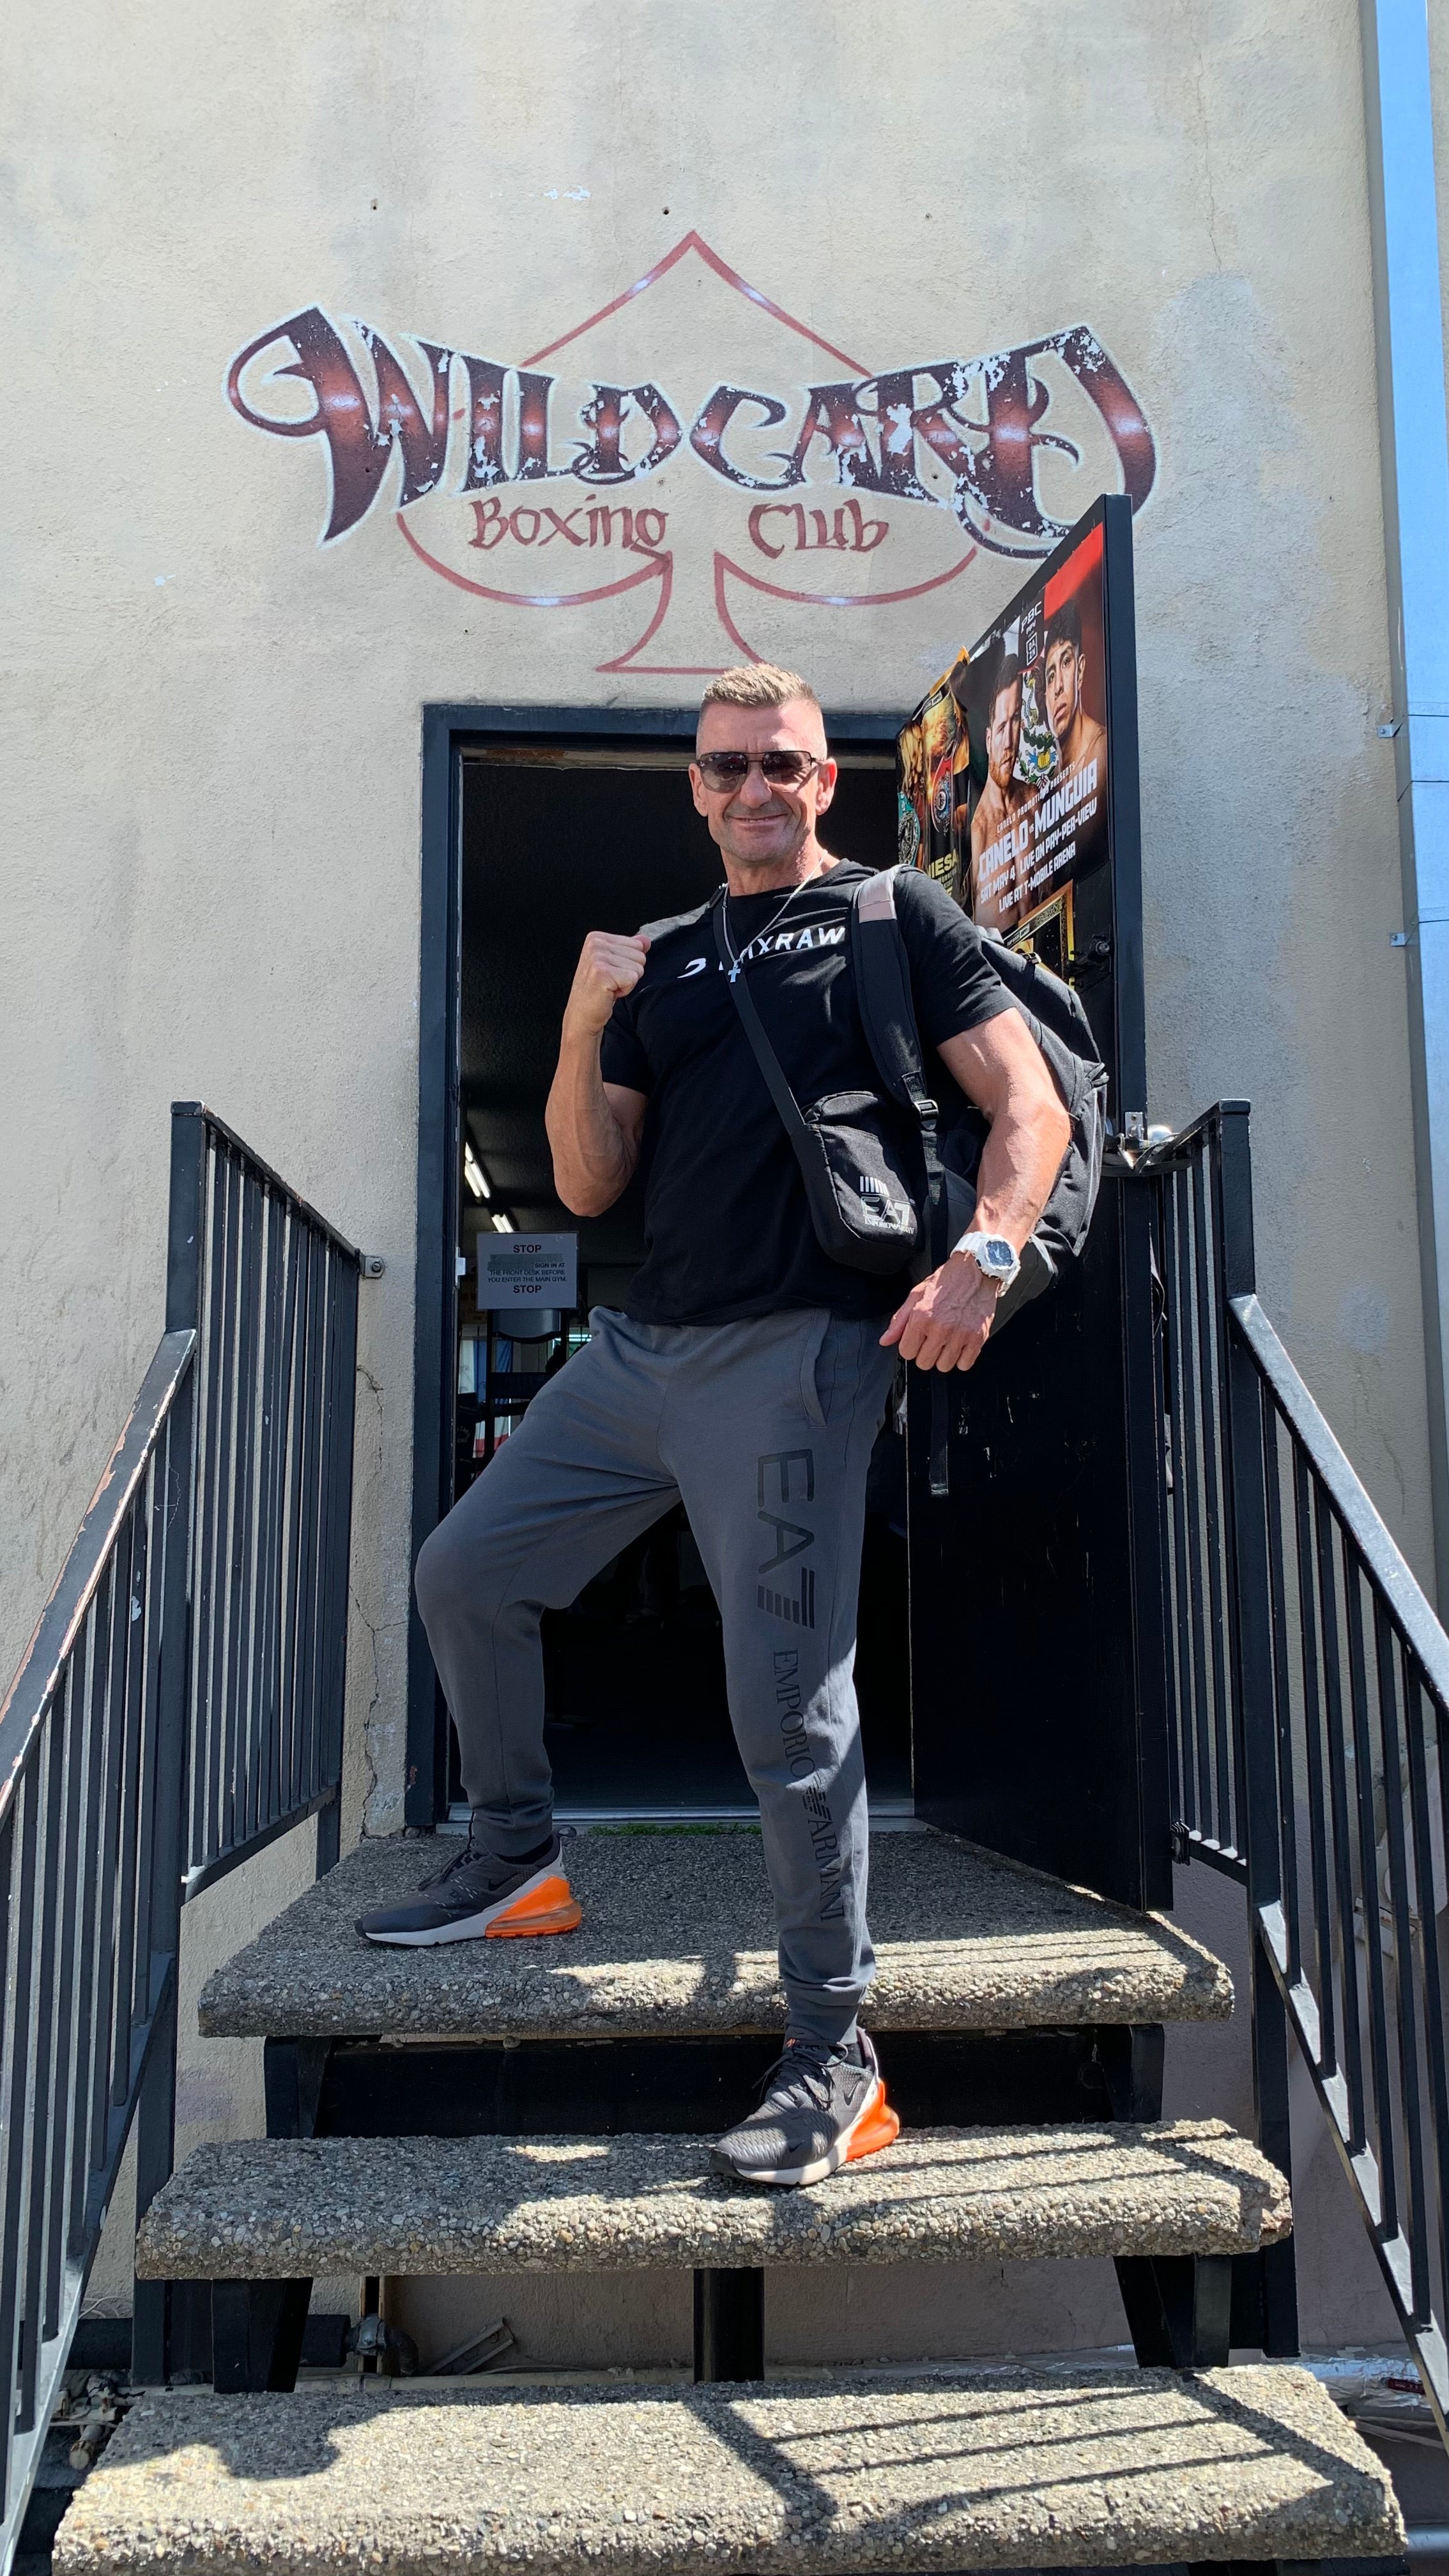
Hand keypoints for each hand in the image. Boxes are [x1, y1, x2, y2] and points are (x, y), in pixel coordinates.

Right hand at [563, 930, 650, 1036]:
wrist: (582, 1015)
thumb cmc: (597, 992)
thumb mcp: (614, 965)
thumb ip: (630, 949)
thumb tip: (646, 940)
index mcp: (596, 938)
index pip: (637, 944)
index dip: (628, 964)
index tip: (611, 973)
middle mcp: (595, 944)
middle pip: (639, 956)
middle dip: (629, 973)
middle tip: (610, 982)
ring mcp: (597, 957)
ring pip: (638, 968)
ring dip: (626, 983)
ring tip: (609, 987)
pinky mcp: (602, 973)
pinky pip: (633, 978)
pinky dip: (625, 990)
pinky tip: (610, 993)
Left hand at [880, 1254, 1000, 1372]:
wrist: (975, 1271)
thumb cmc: (946, 1281)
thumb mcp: (916, 1296)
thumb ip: (899, 1321)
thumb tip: (886, 1340)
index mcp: (921, 1317)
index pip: (906, 1352)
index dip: (910, 1346)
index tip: (917, 1339)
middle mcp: (940, 1328)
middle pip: (924, 1363)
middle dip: (926, 1353)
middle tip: (933, 1339)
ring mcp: (960, 1334)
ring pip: (944, 1366)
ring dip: (944, 1357)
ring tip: (947, 1341)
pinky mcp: (978, 1338)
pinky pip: (965, 1365)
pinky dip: (962, 1358)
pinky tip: (960, 1344)